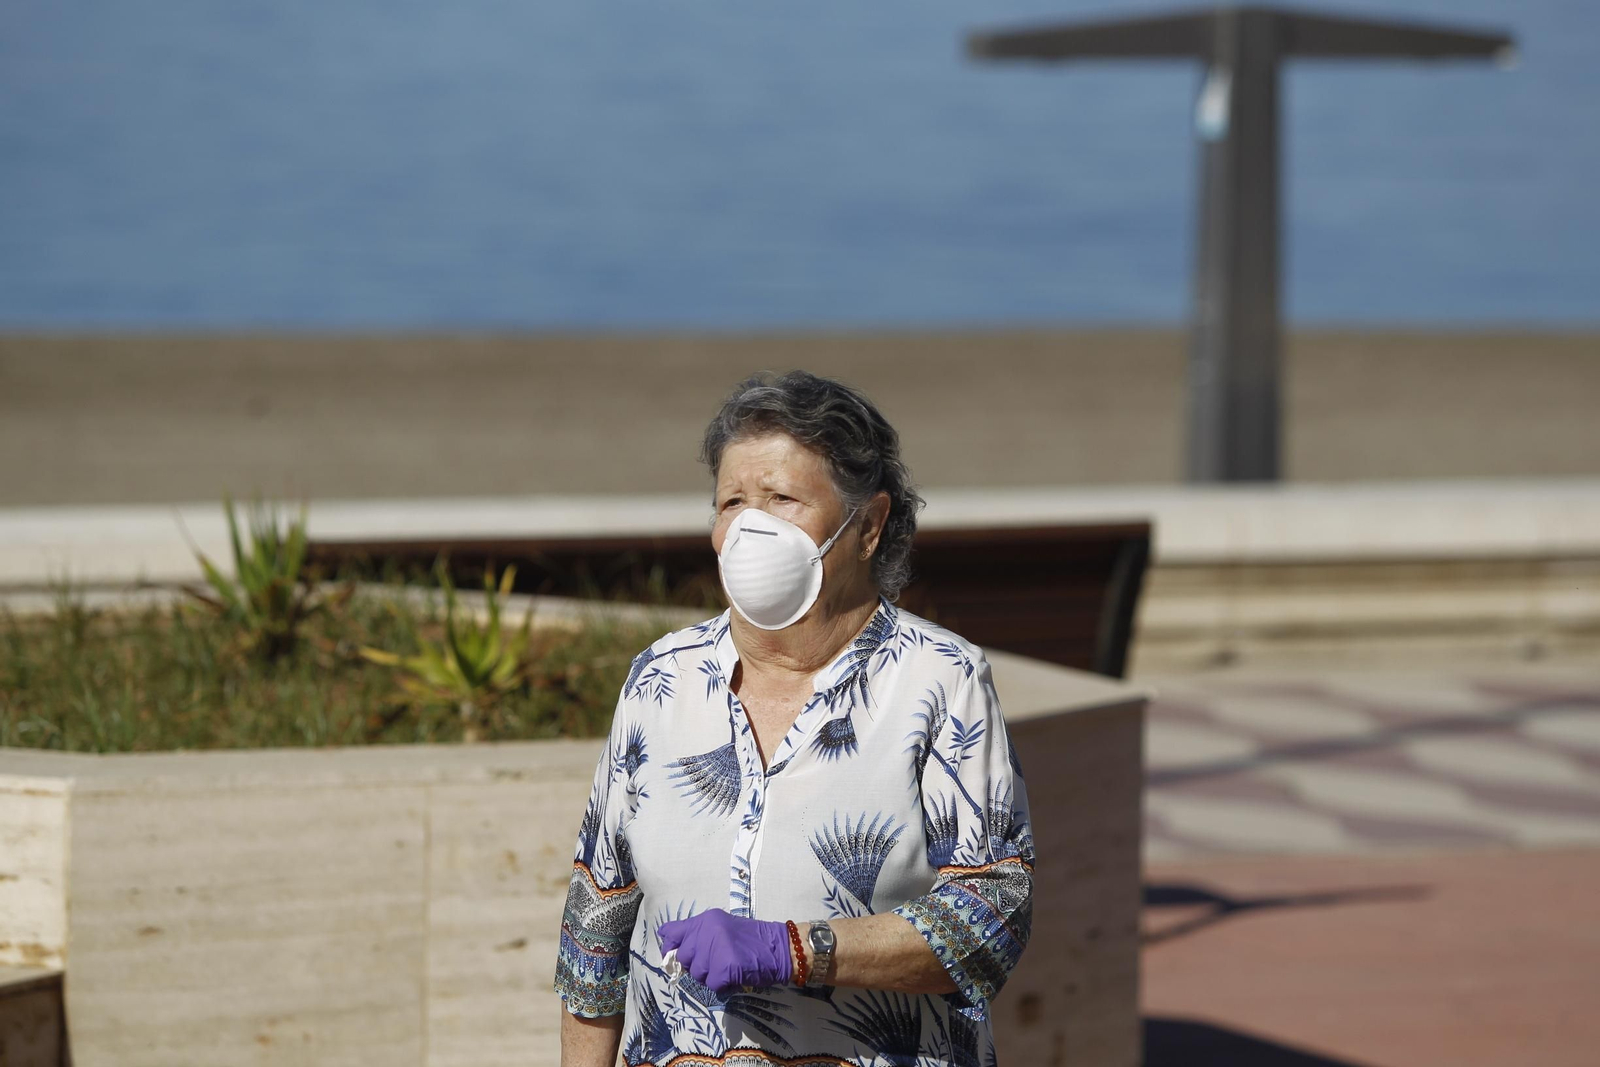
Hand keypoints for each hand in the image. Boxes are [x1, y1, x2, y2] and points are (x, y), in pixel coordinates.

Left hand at [656, 908, 792, 992]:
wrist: (779, 948)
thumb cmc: (750, 940)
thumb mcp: (721, 928)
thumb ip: (698, 935)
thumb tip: (671, 948)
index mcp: (706, 919)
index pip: (672, 933)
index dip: (670, 947)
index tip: (675, 955)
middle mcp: (708, 930)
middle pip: (685, 959)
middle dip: (698, 965)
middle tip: (717, 962)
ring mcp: (716, 949)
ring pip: (698, 974)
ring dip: (711, 977)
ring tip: (729, 968)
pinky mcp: (724, 968)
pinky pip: (713, 985)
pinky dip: (724, 986)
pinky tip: (735, 976)